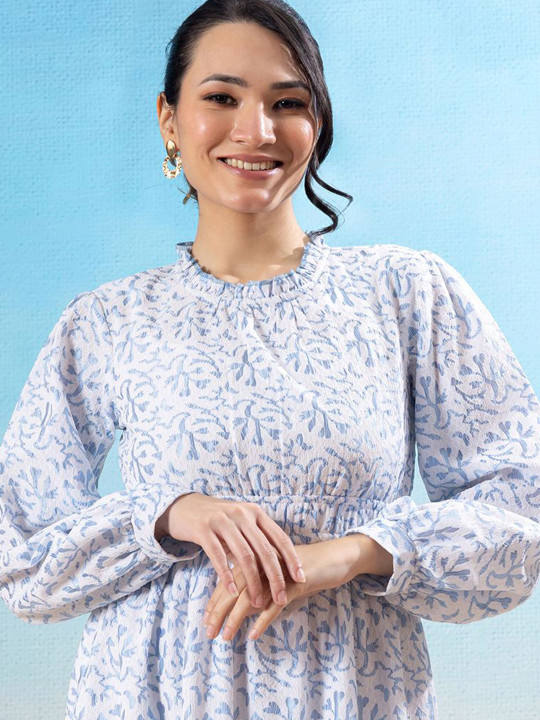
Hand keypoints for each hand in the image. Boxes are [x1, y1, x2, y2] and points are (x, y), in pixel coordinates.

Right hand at [162, 492, 304, 608]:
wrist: (186, 507)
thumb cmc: (220, 521)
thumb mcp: (242, 522)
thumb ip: (259, 537)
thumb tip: (282, 564)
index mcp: (255, 512)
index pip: (280, 537)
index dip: (292, 559)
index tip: (301, 578)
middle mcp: (242, 514)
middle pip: (265, 550)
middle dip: (275, 578)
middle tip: (281, 599)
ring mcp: (222, 521)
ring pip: (244, 556)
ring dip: (253, 583)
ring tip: (257, 602)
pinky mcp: (204, 530)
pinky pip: (218, 556)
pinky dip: (227, 576)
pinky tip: (232, 592)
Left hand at [203, 538, 356, 641]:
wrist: (337, 557)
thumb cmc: (305, 569)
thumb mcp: (278, 577)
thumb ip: (259, 588)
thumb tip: (239, 609)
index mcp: (258, 556)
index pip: (230, 578)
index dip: (216, 599)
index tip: (205, 619)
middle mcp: (265, 561)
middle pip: (234, 586)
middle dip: (218, 610)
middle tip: (208, 632)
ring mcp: (279, 571)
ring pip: (250, 595)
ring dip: (235, 617)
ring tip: (225, 636)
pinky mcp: (296, 582)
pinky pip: (275, 603)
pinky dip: (262, 620)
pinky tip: (253, 634)